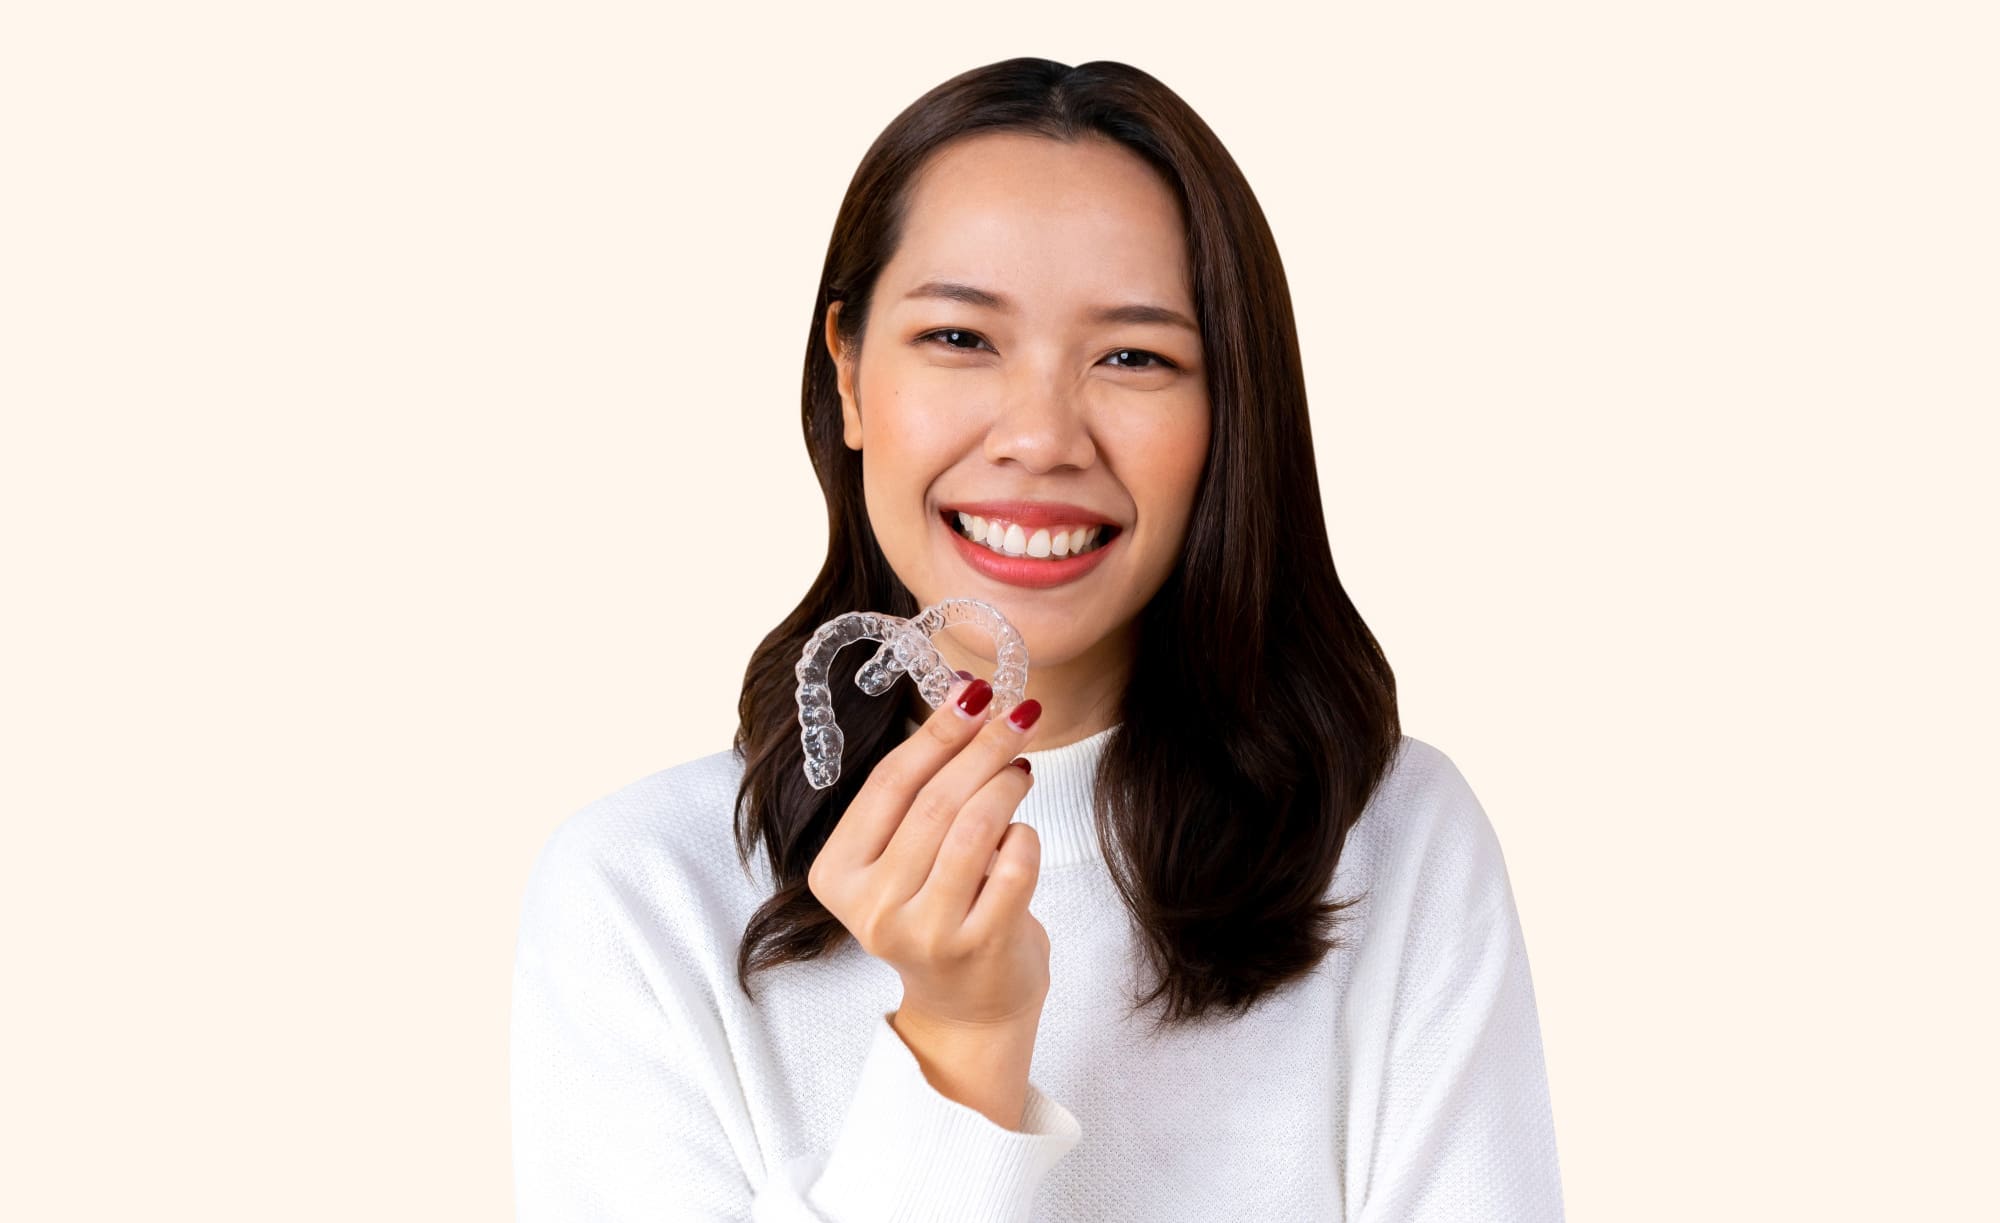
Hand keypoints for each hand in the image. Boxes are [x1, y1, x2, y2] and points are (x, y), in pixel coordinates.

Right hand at [807, 676, 1049, 1029]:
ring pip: (975, 828)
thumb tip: (964, 697)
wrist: (966, 1008)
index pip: (890, 784)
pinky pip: (1014, 865)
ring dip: (1006, 784)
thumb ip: (920, 791)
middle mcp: (874, 907)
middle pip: (935, 802)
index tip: (973, 692)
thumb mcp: (903, 858)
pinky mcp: (978, 946)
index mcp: (839, 876)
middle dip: (982, 747)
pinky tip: (1021, 834)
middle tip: (1017, 714)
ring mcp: (925, 931)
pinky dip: (1025, 837)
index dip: (937, 732)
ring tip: (1021, 768)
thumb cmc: (935, 914)